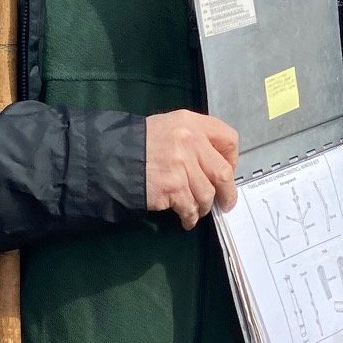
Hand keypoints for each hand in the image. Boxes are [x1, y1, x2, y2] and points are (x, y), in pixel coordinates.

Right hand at [145, 110, 238, 228]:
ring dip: (204, 207)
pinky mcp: (172, 187)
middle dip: (227, 192)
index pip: (229, 139)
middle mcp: (190, 141)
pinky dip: (190, 217)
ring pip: (207, 194)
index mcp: (191, 123)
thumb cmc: (139, 143)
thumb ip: (194, 139)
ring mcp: (182, 165)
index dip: (232, 159)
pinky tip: (186, 219)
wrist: (109, 157)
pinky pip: (190, 208)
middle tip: (225, 203)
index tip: (227, 171)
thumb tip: (216, 165)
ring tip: (196, 210)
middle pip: (223, 172)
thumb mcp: (169, 127)